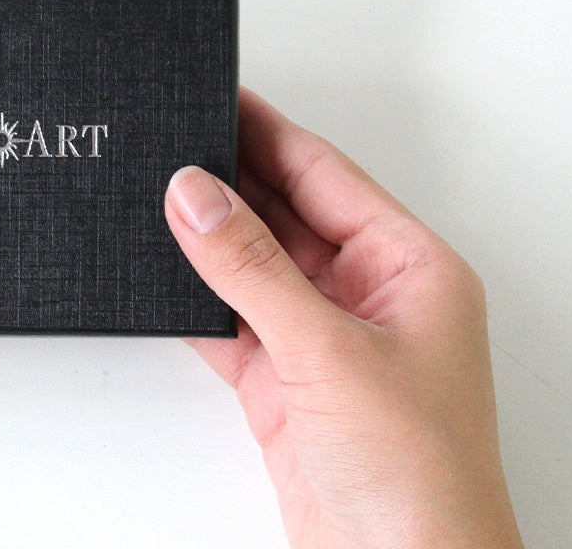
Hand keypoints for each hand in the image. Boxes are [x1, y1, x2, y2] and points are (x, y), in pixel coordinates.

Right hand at [165, 89, 522, 548]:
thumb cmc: (419, 476)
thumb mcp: (327, 351)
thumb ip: (252, 268)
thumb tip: (196, 195)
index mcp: (409, 267)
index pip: (325, 174)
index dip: (267, 132)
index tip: (216, 97)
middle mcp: (368, 295)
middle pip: (285, 214)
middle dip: (229, 180)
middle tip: (168, 141)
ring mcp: (324, 340)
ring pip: (252, 266)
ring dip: (206, 239)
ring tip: (152, 198)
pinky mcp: (286, 383)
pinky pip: (231, 320)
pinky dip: (195, 300)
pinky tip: (161, 276)